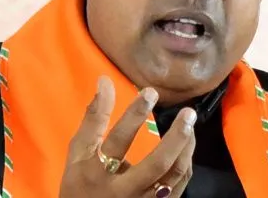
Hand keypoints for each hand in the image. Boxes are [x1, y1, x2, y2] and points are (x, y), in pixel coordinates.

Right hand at [59, 76, 196, 197]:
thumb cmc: (80, 186)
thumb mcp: (78, 155)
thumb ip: (93, 119)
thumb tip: (104, 81)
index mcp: (98, 173)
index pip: (118, 141)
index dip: (134, 115)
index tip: (151, 92)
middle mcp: (124, 191)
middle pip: (157, 164)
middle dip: (176, 137)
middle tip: (188, 113)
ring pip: (173, 176)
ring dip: (186, 148)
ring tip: (189, 125)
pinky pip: (178, 186)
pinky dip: (184, 163)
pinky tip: (186, 147)